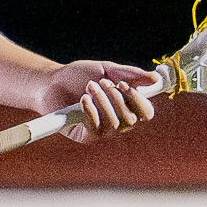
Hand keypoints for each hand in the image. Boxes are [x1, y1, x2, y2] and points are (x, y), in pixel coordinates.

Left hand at [36, 61, 156, 142]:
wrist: (51, 82)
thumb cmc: (79, 76)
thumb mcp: (107, 69)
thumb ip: (130, 74)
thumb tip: (155, 79)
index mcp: (126, 106)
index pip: (146, 113)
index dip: (139, 101)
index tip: (125, 85)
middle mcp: (117, 123)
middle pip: (131, 119)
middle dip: (116, 97)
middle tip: (101, 82)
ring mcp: (102, 131)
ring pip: (115, 124)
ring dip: (102, 101)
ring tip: (89, 87)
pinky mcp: (85, 136)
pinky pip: (97, 129)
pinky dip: (91, 111)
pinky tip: (83, 99)